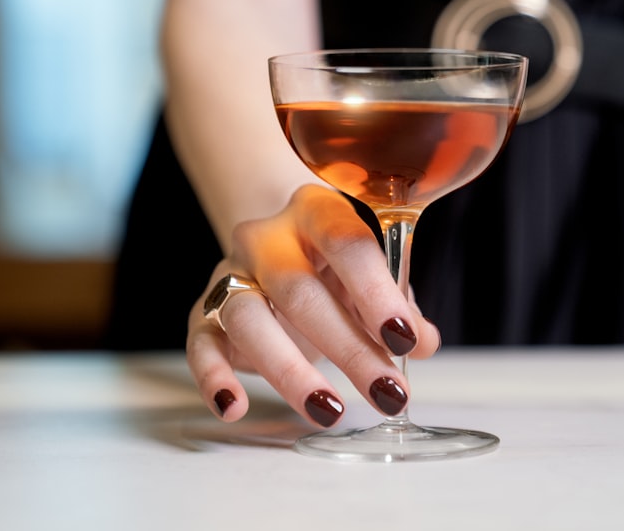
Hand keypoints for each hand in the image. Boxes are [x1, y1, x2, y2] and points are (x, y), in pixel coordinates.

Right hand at [185, 184, 440, 426]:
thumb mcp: (370, 279)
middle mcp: (267, 237)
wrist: (276, 251)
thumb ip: (398, 306)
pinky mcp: (203, 313)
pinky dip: (214, 377)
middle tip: (387, 391)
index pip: (347, 244)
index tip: (404, 337)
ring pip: (249, 318)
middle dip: (348, 348)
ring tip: (330, 410)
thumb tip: (423, 341)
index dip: (376, 292)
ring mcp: (230, 273)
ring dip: (290, 371)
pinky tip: (235, 407)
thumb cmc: (334, 268)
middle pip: (300, 290)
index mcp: (317, 212)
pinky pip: (200, 344)